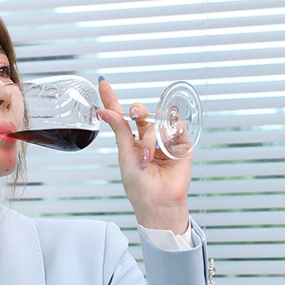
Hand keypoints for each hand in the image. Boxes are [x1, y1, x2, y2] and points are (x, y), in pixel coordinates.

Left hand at [97, 75, 191, 232]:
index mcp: (131, 141)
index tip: (102, 82)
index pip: (121, 115)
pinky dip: (171, 136)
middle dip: (138, 110)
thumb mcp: (125, 154)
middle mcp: (147, 139)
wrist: (158, 202)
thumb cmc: (139, 186)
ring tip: (148, 157)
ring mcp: (164, 141)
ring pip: (158, 122)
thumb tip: (104, 110)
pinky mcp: (181, 145)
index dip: (111, 99)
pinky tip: (166, 150)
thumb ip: (119, 129)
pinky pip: (178, 128)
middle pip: (143, 113)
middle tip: (136, 115)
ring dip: (151, 137)